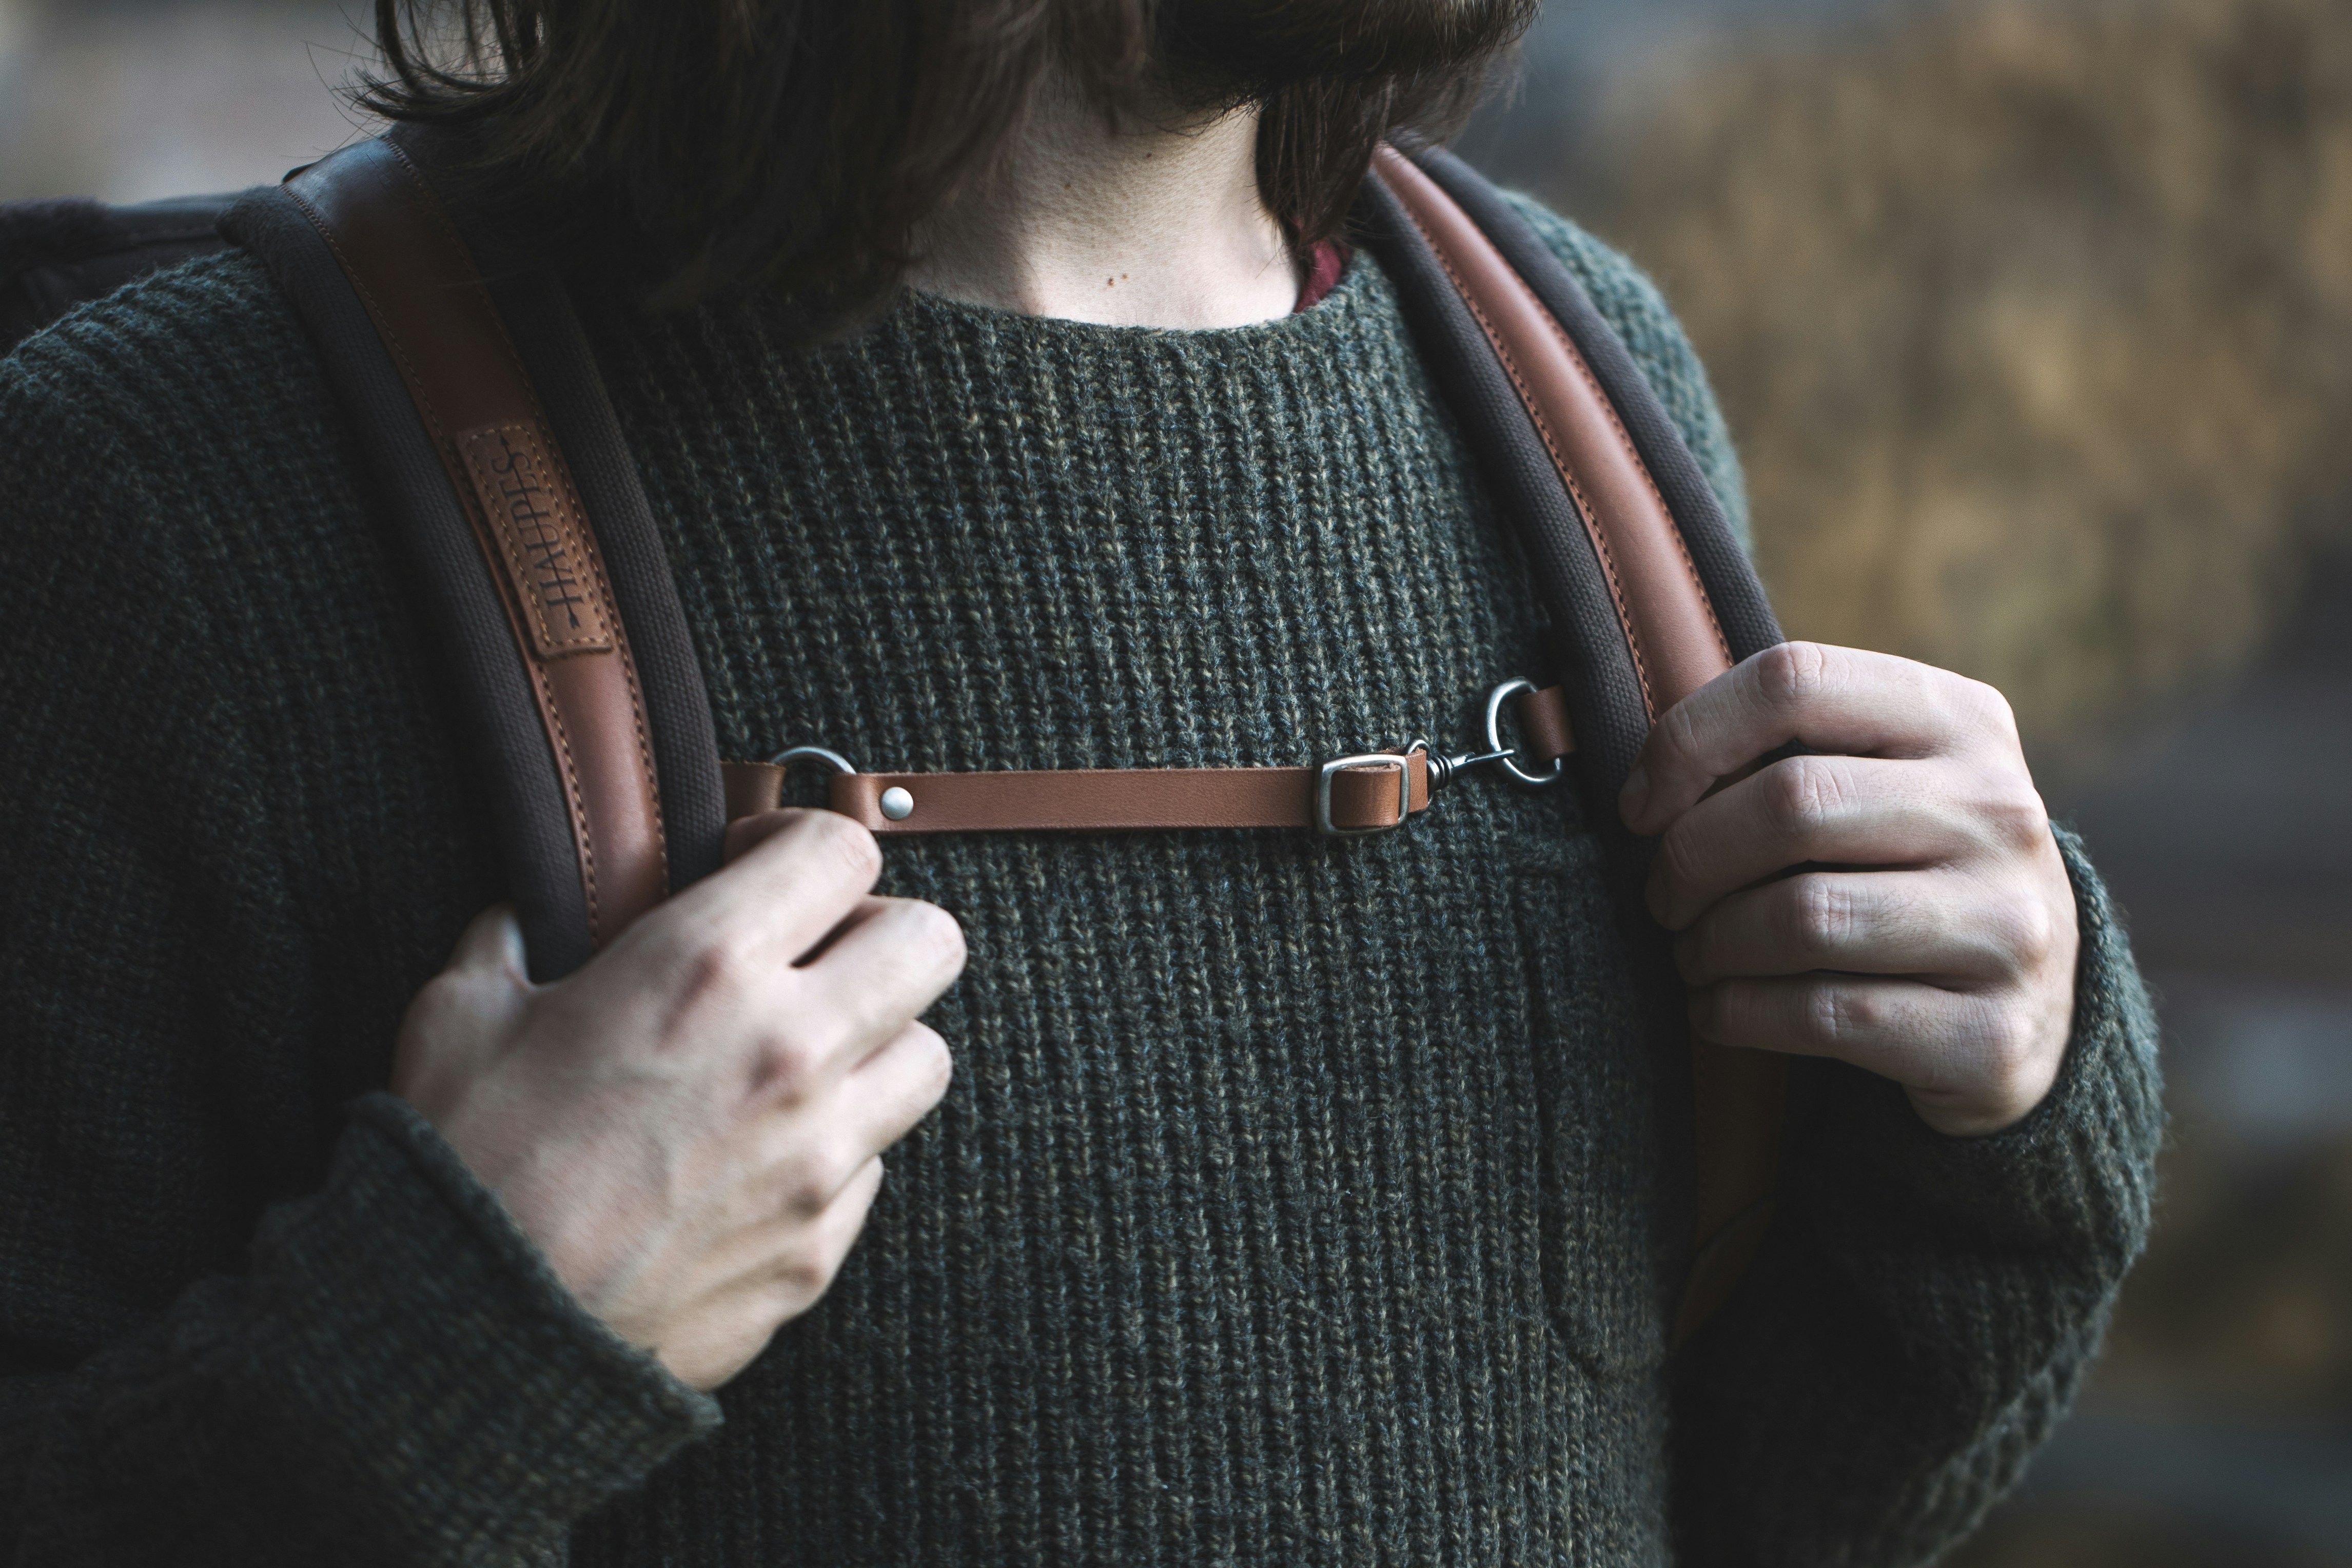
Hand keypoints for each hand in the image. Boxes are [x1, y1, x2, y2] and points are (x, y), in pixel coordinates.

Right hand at [390, 809, 963, 1388]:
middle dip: (881, 936)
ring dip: (878, 1048)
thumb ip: (520, 940)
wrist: (471, 1338)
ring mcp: (818, 1154)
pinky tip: (762, 1159)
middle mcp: (787, 1049)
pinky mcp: (821, 1244)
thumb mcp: (464, 1011)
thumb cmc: (463, 1165)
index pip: (842, 849)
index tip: (765, 871)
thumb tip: (532, 918)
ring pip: (928, 1059)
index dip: (807, 847)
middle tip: (817, 958)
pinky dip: (836, 1154)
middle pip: (929, 943)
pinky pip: (875, 1169)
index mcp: (703, 965)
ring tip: (803, 1063)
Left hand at [1619, 643, 2078, 1135]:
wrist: (2037, 1004)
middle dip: (1689, 857)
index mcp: (1962, 721)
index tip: (1641, 806)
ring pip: (1801, 917)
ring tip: (1691, 953)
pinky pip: (1824, 1013)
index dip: (1689, 741)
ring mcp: (2006, 924)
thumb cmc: (1908, 870)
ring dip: (1711, 943)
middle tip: (1662, 897)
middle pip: (1790, 803)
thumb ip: (1788, 751)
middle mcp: (2000, 811)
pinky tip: (1718, 1009)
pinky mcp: (1989, 1032)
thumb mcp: (1882, 780)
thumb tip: (1650, 788)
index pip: (1794, 683)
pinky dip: (1740, 1012)